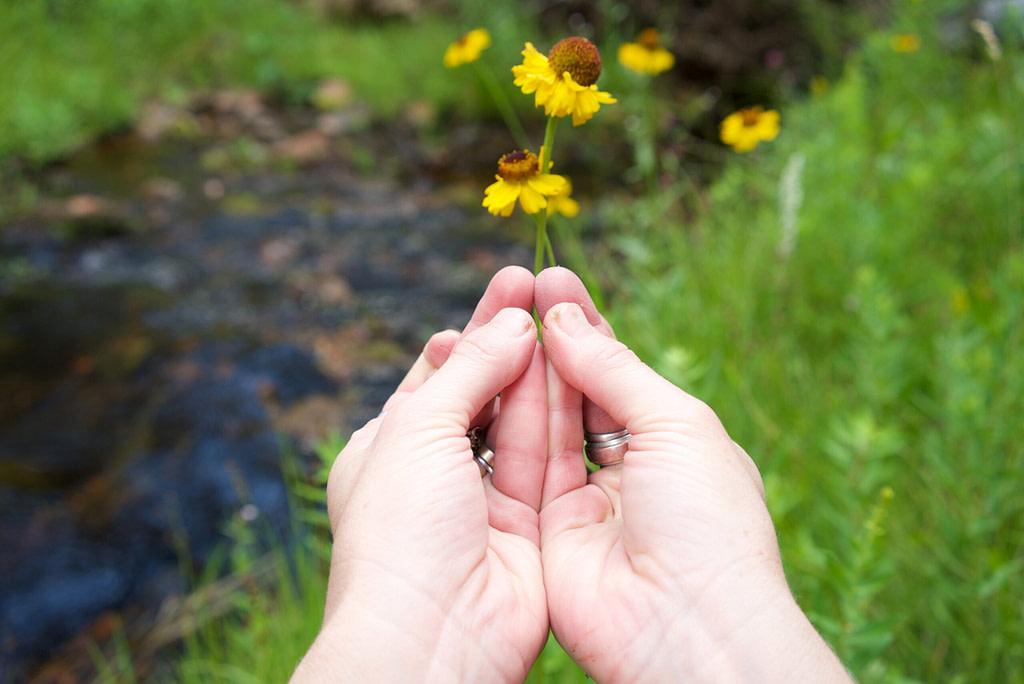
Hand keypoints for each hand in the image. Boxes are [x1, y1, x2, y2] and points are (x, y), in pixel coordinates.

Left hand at [292, 266, 549, 682]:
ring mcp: (485, 500)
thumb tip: (510, 322)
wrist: (433, 632)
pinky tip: (575, 362)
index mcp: (389, 450)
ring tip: (561, 308)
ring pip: (520, 421)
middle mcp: (437, 474)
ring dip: (538, 368)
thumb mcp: (418, 428)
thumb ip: (469, 370)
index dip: (471, 332)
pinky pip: (549, 456)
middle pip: (483, 392)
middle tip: (540, 283)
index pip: (436, 376)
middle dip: (509, 340)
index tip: (506, 289)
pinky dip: (560, 412)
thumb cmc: (400, 529)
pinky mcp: (530, 524)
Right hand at [535, 267, 851, 682]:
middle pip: (578, 392)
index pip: (621, 372)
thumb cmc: (705, 518)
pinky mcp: (546, 528)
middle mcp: (627, 469)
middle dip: (551, 338)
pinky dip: (510, 416)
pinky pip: (522, 463)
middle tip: (519, 286)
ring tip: (502, 313)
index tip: (553, 279)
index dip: (588, 326)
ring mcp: (584, 500)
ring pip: (546, 423)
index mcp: (673, 442)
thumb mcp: (674, 422)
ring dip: (527, 369)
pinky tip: (493, 370)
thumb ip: (614, 369)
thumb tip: (565, 316)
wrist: (685, 624)